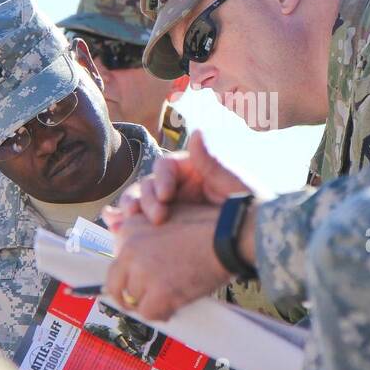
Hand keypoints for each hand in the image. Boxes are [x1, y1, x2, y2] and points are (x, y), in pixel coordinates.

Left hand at [103, 202, 230, 321]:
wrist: (228, 237)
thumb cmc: (207, 227)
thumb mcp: (170, 219)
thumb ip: (148, 235)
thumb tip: (137, 260)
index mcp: (131, 228)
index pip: (116, 263)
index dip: (128, 276)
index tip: (137, 284)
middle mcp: (130, 249)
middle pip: (115, 285)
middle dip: (127, 296)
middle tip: (143, 302)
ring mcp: (143, 271)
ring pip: (134, 301)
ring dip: (151, 303)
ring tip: (169, 299)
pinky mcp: (158, 292)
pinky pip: (150, 313)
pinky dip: (161, 314)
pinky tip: (173, 307)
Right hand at [104, 131, 249, 230]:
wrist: (254, 237)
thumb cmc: (247, 205)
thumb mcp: (233, 183)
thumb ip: (211, 161)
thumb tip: (196, 132)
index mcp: (191, 170)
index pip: (166, 167)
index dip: (161, 179)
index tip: (167, 196)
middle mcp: (177, 186)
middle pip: (148, 185)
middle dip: (143, 199)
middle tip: (150, 217)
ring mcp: (170, 207)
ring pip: (140, 203)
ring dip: (130, 211)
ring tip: (122, 224)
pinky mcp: (165, 227)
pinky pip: (141, 223)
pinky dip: (126, 224)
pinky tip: (115, 229)